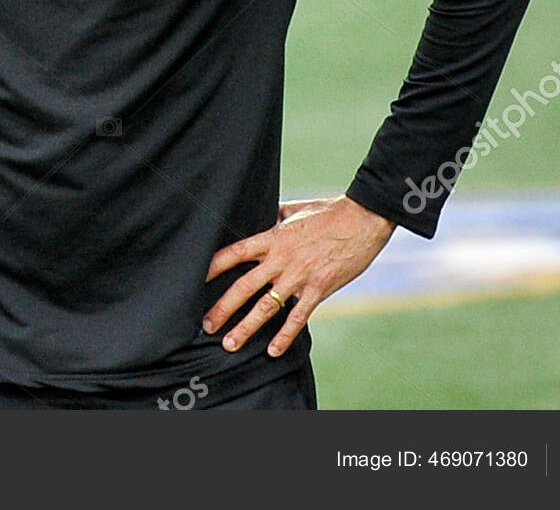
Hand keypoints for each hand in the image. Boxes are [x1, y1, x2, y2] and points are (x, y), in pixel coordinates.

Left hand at [203, 195, 395, 356]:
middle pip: (244, 287)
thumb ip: (277, 216)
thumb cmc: (330, 212)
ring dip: (246, 328)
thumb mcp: (296, 209)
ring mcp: (299, 277)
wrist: (363, 220)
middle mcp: (281, 260)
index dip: (213, 267)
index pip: (235, 253)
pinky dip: (285, 336)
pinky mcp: (318, 289)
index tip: (196, 279)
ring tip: (230, 344)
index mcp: (273, 238)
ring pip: (266, 307)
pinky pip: (297, 317)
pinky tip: (273, 351)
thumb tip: (266, 214)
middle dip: (223, 308)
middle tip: (206, 325)